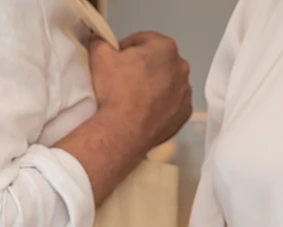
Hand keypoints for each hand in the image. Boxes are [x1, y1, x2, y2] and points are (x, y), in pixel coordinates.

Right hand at [89, 32, 191, 155]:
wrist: (123, 131)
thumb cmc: (116, 95)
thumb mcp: (100, 58)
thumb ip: (100, 42)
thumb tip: (98, 40)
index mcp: (164, 48)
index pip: (143, 40)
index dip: (127, 48)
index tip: (118, 57)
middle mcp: (180, 68)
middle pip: (158, 61)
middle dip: (142, 67)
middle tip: (124, 78)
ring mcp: (184, 92)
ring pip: (167, 83)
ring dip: (153, 86)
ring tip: (133, 96)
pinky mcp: (183, 113)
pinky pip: (172, 104)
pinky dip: (161, 105)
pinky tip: (144, 109)